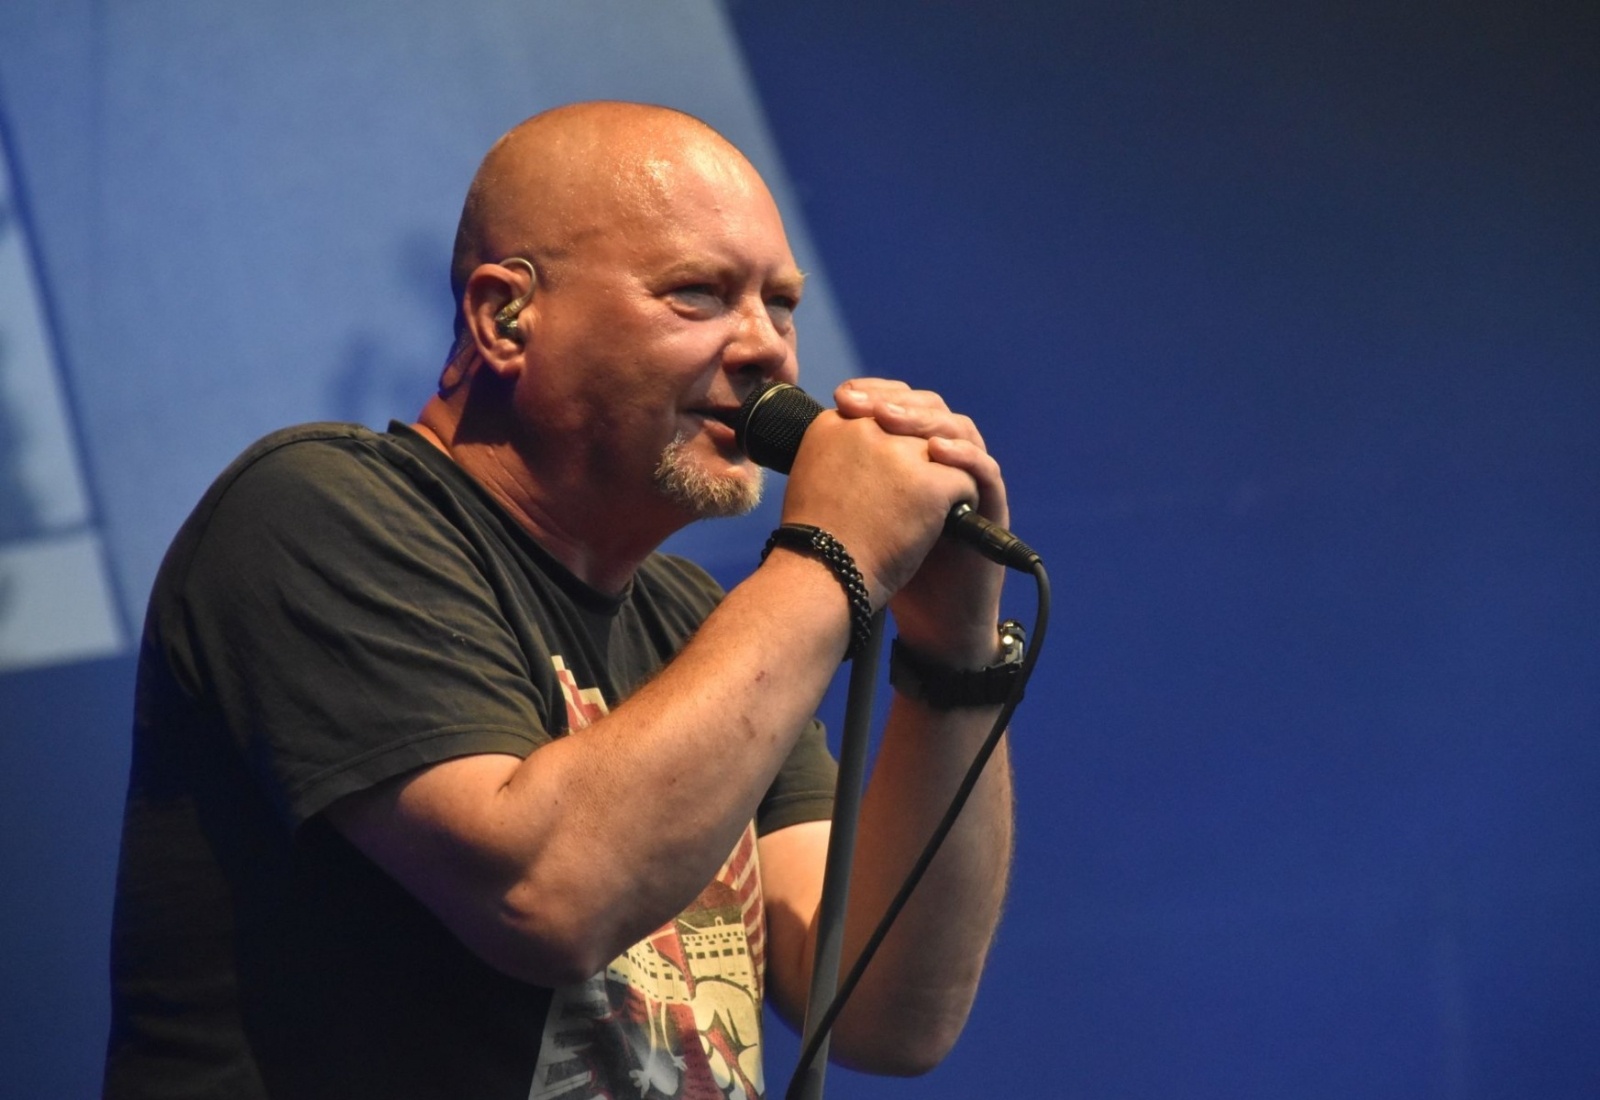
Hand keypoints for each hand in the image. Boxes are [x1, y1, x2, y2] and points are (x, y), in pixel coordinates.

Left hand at [832, 380, 1007, 666]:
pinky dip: (964, 457)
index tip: (842, 395)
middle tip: (867, 406)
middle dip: (899, 402)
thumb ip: (846, 474)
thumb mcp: (858, 513)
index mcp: (914, 457)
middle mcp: (945, 463)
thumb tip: (809, 436)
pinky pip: (985, 471)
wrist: (927, 617)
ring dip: (928, 421)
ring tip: (892, 422)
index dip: (877, 393)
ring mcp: (971, 482)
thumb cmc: (888, 567)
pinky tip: (936, 452)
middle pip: (932, 410)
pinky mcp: (992, 507)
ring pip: (961, 431)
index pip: (903, 405)